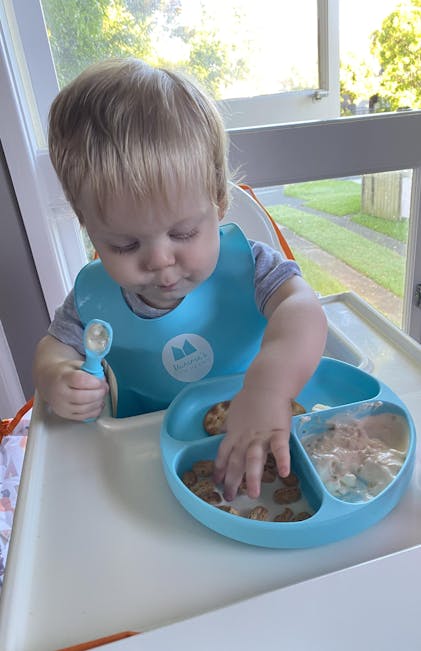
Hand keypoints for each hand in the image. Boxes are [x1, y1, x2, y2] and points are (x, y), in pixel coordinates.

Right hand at [44, 360, 108, 420]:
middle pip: (82, 397)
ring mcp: (61, 406)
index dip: (94, 382)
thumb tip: (103, 379)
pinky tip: (98, 405)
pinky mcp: (65, 414)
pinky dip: (94, 412)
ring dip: (97, 403)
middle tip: (105, 388)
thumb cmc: (63, 373)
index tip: (101, 381)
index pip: (79, 381)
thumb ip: (90, 370)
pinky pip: (82, 417)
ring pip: (83, 409)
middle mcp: (60, 393)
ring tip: (101, 396)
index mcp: (62, 378)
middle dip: (98, 393)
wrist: (48, 381)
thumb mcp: (75, 365)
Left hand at [213, 386, 291, 500]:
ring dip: (252, 477)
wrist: (267, 384)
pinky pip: (280, 449)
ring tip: (253, 494)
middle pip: (236, 462)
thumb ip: (231, 425)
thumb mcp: (235, 412)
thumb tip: (224, 431)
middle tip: (229, 498)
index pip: (223, 454)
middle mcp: (245, 438)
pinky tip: (284, 474)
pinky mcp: (278, 432)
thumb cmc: (251, 397)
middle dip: (232, 481)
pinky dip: (282, 460)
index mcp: (234, 433)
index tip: (216, 482)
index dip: (219, 469)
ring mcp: (261, 436)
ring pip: (254, 459)